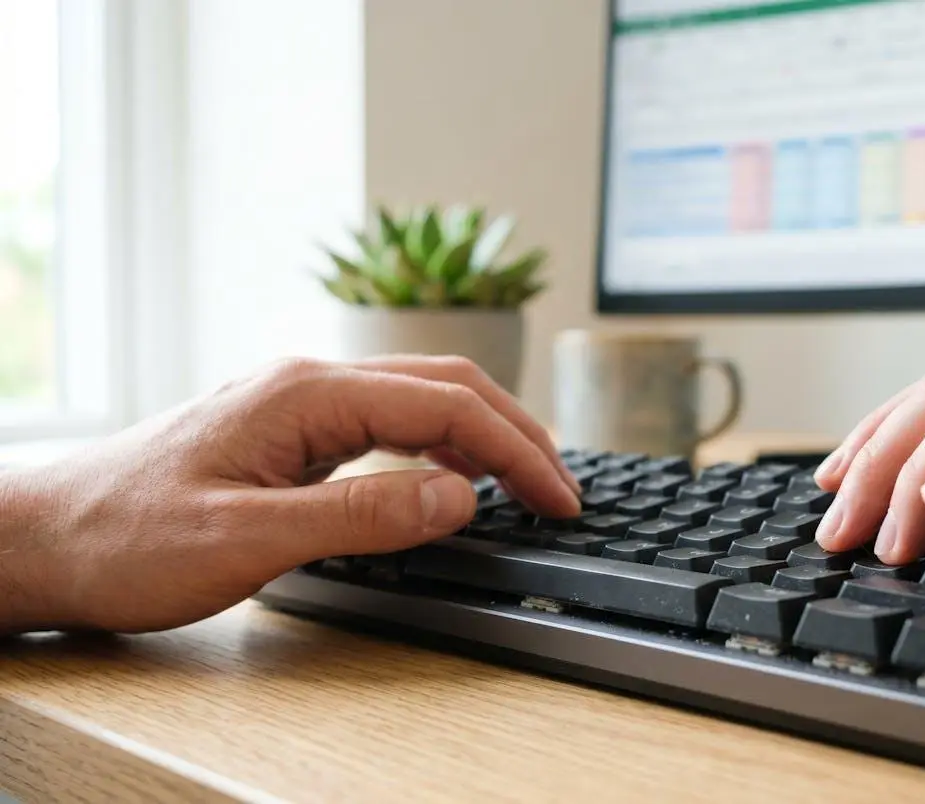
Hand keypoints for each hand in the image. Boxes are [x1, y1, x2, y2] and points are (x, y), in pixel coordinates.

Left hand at [0, 356, 579, 633]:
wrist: (41, 537)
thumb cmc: (124, 539)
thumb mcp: (247, 540)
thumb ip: (361, 516)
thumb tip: (458, 495)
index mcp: (305, 393)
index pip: (443, 405)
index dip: (515, 451)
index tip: (559, 495)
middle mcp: (308, 383)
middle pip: (444, 385)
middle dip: (517, 433)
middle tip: (563, 491)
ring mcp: (298, 404)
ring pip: (421, 398)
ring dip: (484, 435)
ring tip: (531, 482)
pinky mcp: (290, 432)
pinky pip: (388, 423)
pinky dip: (441, 446)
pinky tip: (456, 476)